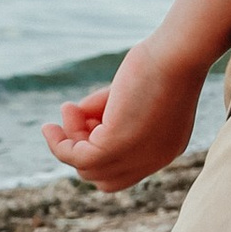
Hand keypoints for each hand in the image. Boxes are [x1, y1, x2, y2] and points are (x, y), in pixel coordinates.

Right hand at [41, 38, 205, 192]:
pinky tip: (53, 124)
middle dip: (84, 148)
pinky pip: (77, 158)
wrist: (177, 54)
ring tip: (68, 108)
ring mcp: (136, 158)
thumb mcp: (133, 92)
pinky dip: (60, 145)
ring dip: (69, 140)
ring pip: (88, 169)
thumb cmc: (162, 60)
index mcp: (164, 149)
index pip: (125, 170)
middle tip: (75, 114)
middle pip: (105, 177)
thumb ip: (109, 110)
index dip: (101, 150)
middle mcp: (154, 161)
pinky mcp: (116, 146)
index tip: (89, 121)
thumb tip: (76, 115)